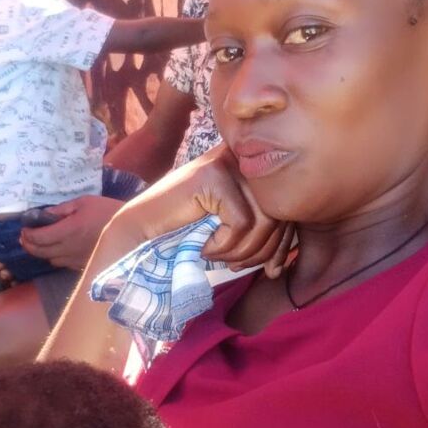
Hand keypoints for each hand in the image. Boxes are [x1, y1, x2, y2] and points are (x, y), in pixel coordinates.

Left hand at [20, 196, 123, 268]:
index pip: (38, 238)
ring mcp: (76, 259)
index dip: (27, 234)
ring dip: (41, 252)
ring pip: (50, 260)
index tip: (25, 228)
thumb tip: (44, 215)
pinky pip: (63, 264)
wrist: (129, 228)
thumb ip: (61, 209)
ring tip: (41, 242)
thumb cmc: (107, 210)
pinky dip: (55, 257)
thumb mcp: (84, 202)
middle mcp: (69, 248)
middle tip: (26, 236)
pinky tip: (58, 249)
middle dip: (29, 244)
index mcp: (68, 230)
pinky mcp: (83, 264)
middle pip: (40, 252)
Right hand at [105, 145, 292, 277]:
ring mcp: (226, 162)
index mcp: (252, 167)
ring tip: (220, 257)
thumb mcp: (233, 233)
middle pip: (280, 212)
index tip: (270, 270)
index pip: (287, 205)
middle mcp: (243, 158)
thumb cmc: (184, 236)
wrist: (139, 235)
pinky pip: (241, 222)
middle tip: (238, 267)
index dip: (283, 243)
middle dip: (264, 252)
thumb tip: (285, 260)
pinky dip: (224, 244)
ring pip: (264, 218)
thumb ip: (261, 235)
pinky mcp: (212, 175)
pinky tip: (204, 247)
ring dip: (243, 251)